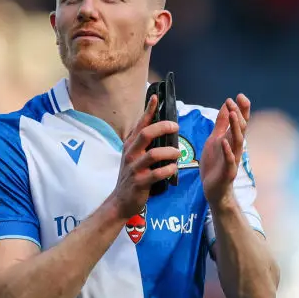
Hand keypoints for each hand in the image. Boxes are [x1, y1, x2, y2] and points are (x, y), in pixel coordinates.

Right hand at [112, 94, 180, 218]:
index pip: (140, 124)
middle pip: (146, 134)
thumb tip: (161, 127)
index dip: (148, 110)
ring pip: (153, 154)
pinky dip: (168, 170)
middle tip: (175, 127)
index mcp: (130, 145)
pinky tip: (173, 169)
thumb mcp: (134, 156)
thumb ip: (144, 143)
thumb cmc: (132, 176)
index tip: (156, 97)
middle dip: (163, 127)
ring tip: (177, 153)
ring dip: (169, 152)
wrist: (121, 201)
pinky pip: (156, 174)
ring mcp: (134, 168)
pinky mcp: (140, 182)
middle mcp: (131, 154)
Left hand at [201, 94, 250, 205]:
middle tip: (236, 100)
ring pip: (237, 141)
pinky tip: (224, 142)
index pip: (239, 121)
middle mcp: (235, 147)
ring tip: (233, 114)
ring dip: (235, 127)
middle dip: (239, 114)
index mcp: (231, 139)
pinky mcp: (228, 171)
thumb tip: (226, 106)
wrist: (213, 188)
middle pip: (241, 128)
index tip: (238, 95)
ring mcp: (233, 159)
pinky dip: (227, 151)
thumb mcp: (215, 139)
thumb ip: (221, 124)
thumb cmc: (215, 164)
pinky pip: (229, 160)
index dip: (240, 109)